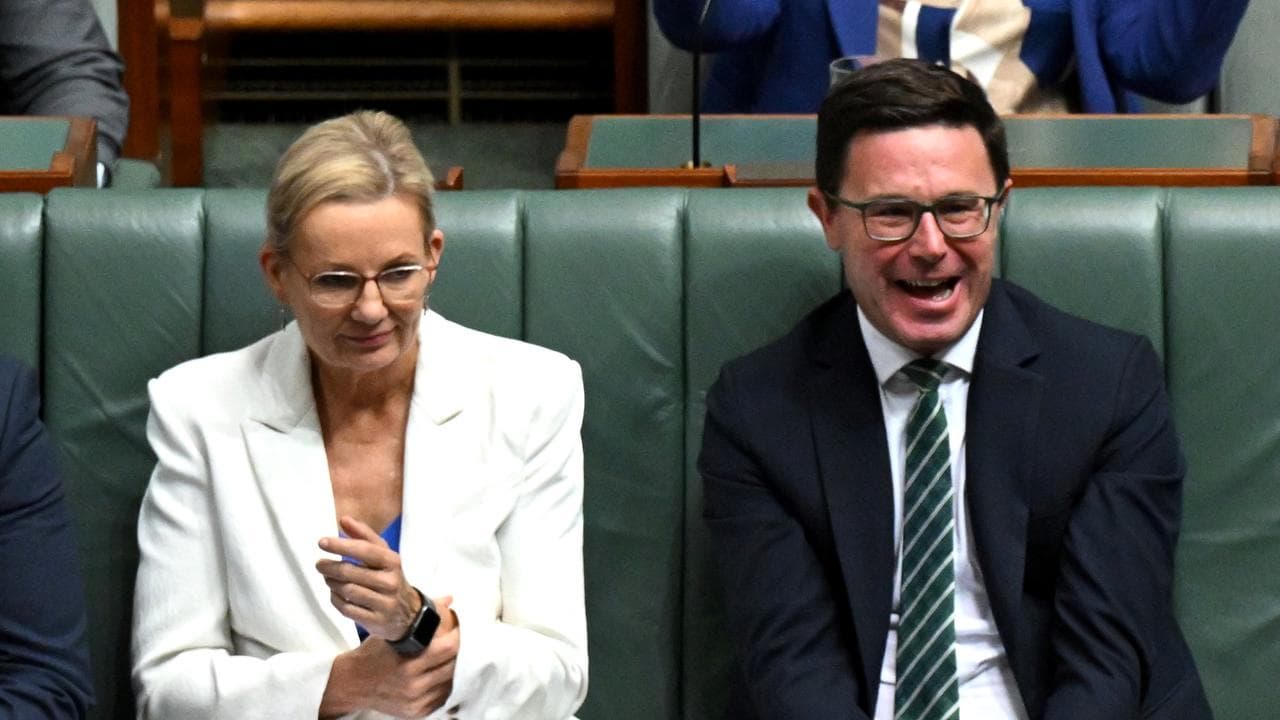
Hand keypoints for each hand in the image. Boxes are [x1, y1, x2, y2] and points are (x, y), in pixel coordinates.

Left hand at [316, 515, 420, 639]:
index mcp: (393, 562)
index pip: (365, 550)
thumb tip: (343, 519)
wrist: (409, 614)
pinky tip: (334, 593)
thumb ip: (364, 536)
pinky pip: (347, 609)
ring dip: (332, 583)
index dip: (342, 545)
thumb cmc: (389, 577)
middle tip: (319, 564)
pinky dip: (336, 600)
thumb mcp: (384, 555)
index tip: (322, 542)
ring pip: (348, 591)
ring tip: (327, 578)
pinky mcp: (376, 621)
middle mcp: (391, 582)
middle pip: (352, 573)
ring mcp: (384, 603)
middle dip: (331, 567)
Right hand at [320, 596, 460, 718]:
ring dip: (453, 670)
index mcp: (409, 663)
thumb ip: (422, 618)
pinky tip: (440, 676)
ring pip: (450, 683)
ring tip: (449, 659)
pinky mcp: (415, 712)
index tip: (460, 630)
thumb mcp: (393, 633)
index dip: (458, 637)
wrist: (351, 683)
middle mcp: (413, 684)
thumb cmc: (372, 655)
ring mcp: (415, 700)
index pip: (449, 648)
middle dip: (458, 653)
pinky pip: (441, 698)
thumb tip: (448, 599)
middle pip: (453, 666)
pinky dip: (443, 686)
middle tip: (458, 643)